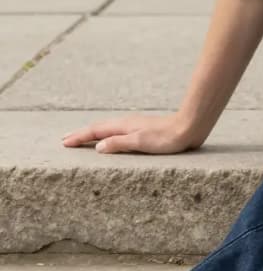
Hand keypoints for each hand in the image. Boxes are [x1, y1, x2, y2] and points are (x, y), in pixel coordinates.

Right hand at [62, 113, 203, 155]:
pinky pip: (116, 131)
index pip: (95, 132)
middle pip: (98, 128)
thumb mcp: (141, 143)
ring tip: (82, 138)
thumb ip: (119, 144)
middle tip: (65, 139)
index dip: (79, 137)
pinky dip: (105, 134)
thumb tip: (97, 146)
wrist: (188, 128)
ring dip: (92, 133)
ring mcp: (134, 126)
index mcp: (123, 126)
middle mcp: (126, 124)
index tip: (64, 143)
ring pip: (107, 128)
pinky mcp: (142, 130)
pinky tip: (109, 138)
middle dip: (81, 134)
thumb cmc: (166, 138)